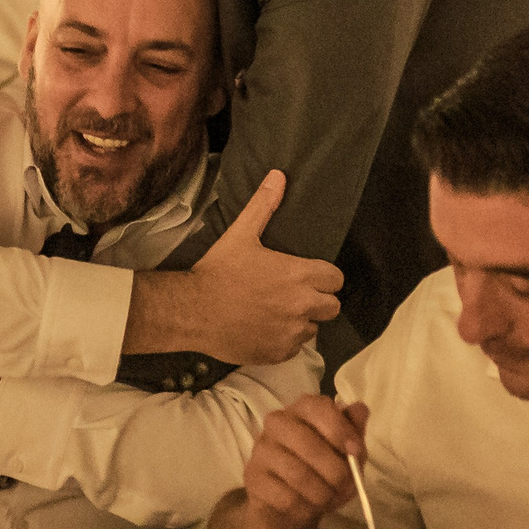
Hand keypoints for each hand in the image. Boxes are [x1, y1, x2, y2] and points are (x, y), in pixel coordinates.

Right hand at [179, 171, 341, 363]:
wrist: (193, 311)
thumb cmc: (218, 271)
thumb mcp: (240, 234)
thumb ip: (264, 206)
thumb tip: (278, 176)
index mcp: (299, 275)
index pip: (336, 279)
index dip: (324, 277)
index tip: (308, 277)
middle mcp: (302, 305)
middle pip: (332, 306)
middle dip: (318, 301)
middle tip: (294, 296)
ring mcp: (291, 332)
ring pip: (313, 329)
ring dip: (301, 322)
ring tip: (277, 313)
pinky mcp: (278, 353)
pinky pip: (294, 348)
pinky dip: (284, 341)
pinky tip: (265, 330)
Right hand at [243, 394, 369, 528]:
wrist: (289, 503)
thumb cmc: (321, 470)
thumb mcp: (344, 452)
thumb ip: (353, 432)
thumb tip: (361, 410)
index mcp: (302, 409)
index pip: (319, 407)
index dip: (341, 429)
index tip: (356, 451)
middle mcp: (277, 422)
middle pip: (308, 443)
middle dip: (335, 471)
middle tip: (345, 486)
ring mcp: (261, 449)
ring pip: (298, 474)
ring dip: (322, 493)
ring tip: (329, 499)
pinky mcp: (253, 477)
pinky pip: (286, 496)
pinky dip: (304, 507)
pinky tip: (308, 506)